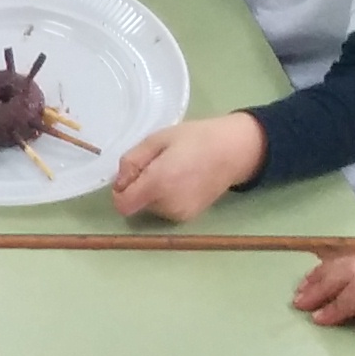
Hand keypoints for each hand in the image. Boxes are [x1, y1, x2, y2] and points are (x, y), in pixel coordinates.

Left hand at [107, 112, 265, 223]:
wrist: (234, 150)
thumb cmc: (196, 138)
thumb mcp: (157, 139)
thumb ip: (132, 161)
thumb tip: (120, 182)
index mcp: (158, 183)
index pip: (123, 204)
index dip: (120, 190)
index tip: (132, 174)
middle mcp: (168, 205)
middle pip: (137, 204)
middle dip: (140, 187)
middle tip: (160, 163)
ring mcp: (180, 214)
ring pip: (151, 207)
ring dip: (154, 192)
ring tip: (174, 170)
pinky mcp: (190, 217)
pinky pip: (166, 210)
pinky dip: (167, 198)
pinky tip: (183, 181)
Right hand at [293, 255, 354, 355]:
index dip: (336, 303)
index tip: (317, 321)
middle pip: (354, 270)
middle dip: (323, 284)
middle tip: (299, 304)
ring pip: (349, 264)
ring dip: (320, 275)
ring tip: (299, 292)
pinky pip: (344, 266)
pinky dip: (323, 272)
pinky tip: (308, 285)